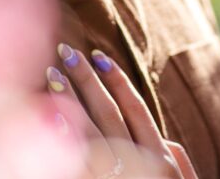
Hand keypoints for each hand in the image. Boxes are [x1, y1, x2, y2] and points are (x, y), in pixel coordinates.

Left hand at [47, 44, 197, 178]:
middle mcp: (139, 167)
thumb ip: (177, 161)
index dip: (117, 81)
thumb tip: (167, 141)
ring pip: (87, 133)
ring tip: (50, 73)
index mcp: (162, 160)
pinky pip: (76, 159)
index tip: (99, 56)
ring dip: (67, 101)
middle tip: (66, 51)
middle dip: (87, 80)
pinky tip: (43, 118)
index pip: (136, 109)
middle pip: (108, 113)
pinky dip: (60, 137)